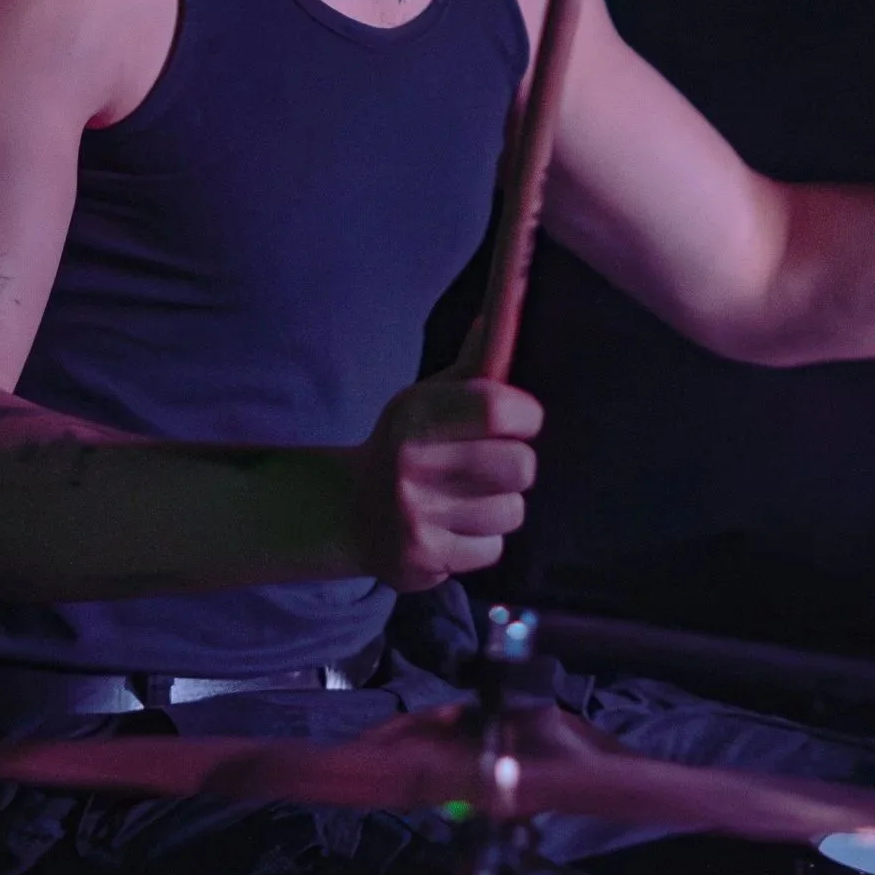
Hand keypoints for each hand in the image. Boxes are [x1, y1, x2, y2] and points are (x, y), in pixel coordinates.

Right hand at [350, 375, 542, 589]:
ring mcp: (418, 515)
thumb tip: (500, 315)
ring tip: (467, 498)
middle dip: (515, 465)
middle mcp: (414, 464)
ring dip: (498, 506)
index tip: (520, 421)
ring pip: (511, 511)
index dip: (525, 415)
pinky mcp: (425, 559)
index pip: (497, 409)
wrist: (349, 512)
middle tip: (491, 464)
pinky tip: (454, 527)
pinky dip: (482, 541)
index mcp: (417, 415)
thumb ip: (471, 366)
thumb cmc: (406, 446)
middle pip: (520, 467)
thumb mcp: (426, 399)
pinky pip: (493, 549)